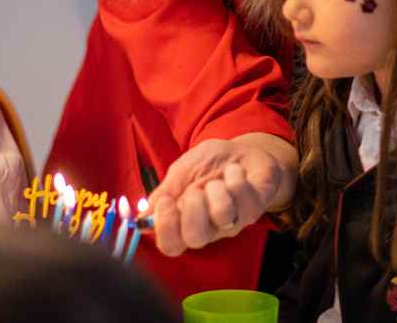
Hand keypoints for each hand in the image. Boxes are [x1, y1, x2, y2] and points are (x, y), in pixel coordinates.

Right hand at [148, 134, 295, 256]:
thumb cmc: (208, 164)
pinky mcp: (255, 209)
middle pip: (195, 240)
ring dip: (216, 189)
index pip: (171, 245)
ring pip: (222, 217)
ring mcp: (234, 220)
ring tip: (218, 179)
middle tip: (196, 191)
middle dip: (192, 210)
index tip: (165, 201)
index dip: (165, 228)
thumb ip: (164, 192)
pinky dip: (235, 177)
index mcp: (185, 221)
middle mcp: (209, 227)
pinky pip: (245, 200)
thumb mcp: (181, 171)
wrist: (243, 151)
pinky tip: (235, 172)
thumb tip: (141, 217)